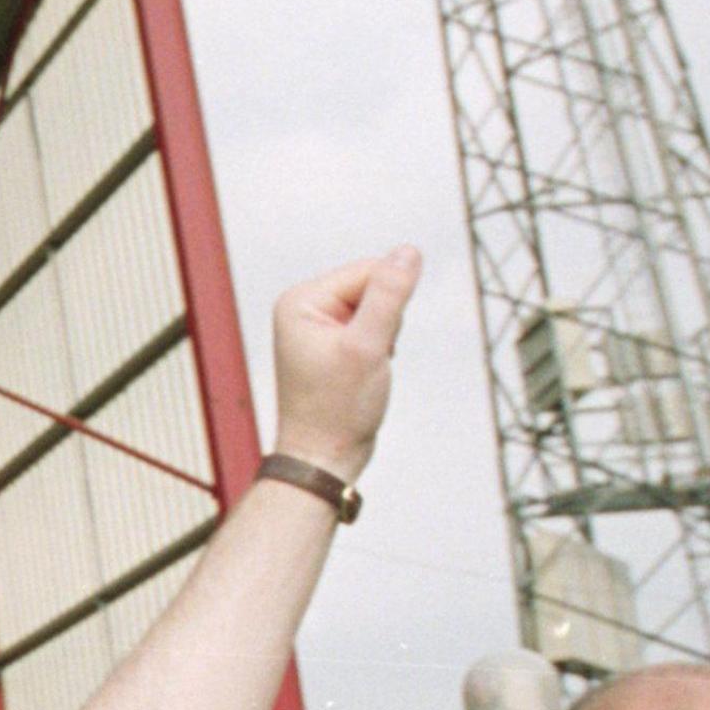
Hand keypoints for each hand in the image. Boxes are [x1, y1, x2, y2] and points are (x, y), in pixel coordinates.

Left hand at [265, 247, 420, 480]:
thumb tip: (409, 251)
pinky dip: (380, 348)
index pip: (367, 271)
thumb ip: (390, 296)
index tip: (374, 344)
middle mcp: (303, 307)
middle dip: (386, 322)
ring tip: (363, 370)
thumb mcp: (368, 346)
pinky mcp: (331, 343)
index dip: (389, 305)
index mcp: (300, 299)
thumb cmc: (338, 407)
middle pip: (372, 288)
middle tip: (367, 361)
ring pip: (377, 309)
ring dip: (384, 337)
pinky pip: (371, 329)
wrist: (323, 458)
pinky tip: (365, 374)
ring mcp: (316, 326)